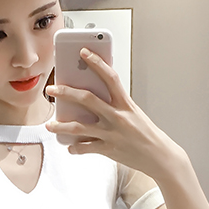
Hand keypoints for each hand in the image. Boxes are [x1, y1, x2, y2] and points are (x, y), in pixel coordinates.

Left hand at [45, 48, 180, 179]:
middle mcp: (117, 116)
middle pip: (87, 99)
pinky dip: (75, 148)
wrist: (159, 156)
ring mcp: (112, 133)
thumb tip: (92, 100)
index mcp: (125, 103)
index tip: (83, 52)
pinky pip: (86, 147)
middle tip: (51, 89)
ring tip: (49, 125)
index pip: (110, 77)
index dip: (96, 62)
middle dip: (65, 92)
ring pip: (80, 127)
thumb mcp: (133, 113)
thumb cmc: (145, 133)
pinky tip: (69, 147)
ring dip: (61, 126)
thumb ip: (115, 105)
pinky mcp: (108, 149)